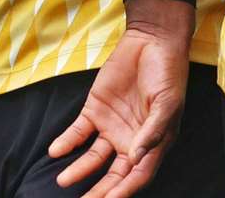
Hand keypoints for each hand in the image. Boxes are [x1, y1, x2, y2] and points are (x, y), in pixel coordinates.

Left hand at [49, 0, 192, 197]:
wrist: (151, 41)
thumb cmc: (168, 74)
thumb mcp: (167, 104)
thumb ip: (153, 131)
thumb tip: (136, 157)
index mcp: (153, 143)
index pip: (137, 176)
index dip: (124, 191)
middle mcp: (130, 140)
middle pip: (113, 174)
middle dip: (100, 190)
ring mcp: (112, 125)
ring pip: (93, 158)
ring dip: (78, 170)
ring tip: (62, 181)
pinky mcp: (95, 109)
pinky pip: (78, 132)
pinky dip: (67, 142)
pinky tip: (56, 151)